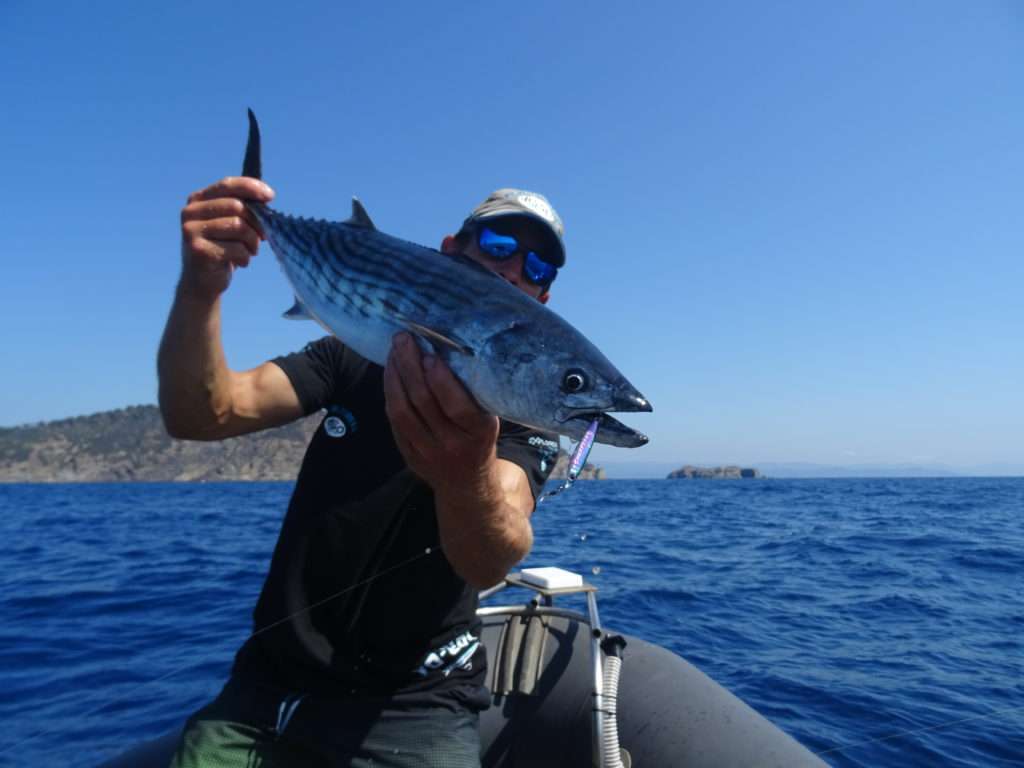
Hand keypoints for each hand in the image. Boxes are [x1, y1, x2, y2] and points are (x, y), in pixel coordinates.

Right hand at [179, 176, 274, 300]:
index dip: (251, 187)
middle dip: (257, 222)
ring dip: (253, 242)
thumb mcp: (230, 225)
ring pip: (239, 226)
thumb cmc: (222, 250)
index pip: (227, 184)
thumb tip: (267, 198)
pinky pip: (236, 248)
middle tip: (263, 237)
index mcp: (197, 200)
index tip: (271, 196)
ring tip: (251, 251)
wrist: (202, 282)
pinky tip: (240, 262)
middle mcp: (190, 212)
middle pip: (237, 206)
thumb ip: (243, 209)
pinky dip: (245, 257)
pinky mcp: (199, 250)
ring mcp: (191, 231)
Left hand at [383, 332, 499, 495]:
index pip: (455, 405)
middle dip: (410, 366)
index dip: (440, 378)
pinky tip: (391, 373)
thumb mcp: (487, 420)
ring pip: (401, 410)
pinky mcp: (408, 455)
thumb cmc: (478, 440)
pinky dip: (390, 392)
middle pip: (422, 401)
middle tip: (404, 340)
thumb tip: (444, 351)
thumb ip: (469, 394)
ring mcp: (426, 452)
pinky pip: (393, 420)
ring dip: (394, 376)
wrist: (467, 485)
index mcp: (477, 433)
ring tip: (394, 351)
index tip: (430, 354)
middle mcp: (451, 444)